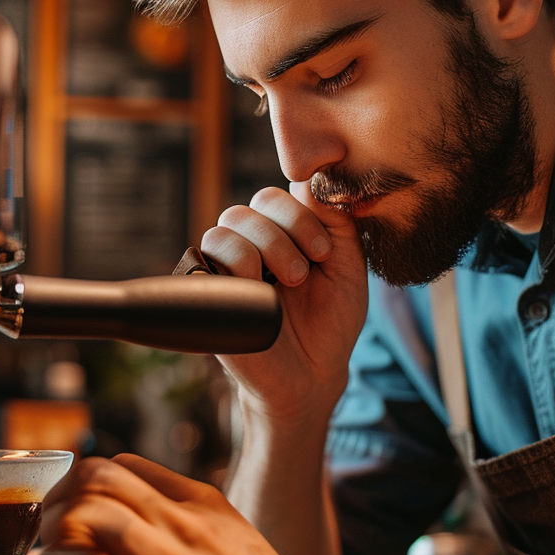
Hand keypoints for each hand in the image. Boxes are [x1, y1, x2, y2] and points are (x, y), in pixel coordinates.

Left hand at [29, 453, 340, 554]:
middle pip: (95, 479)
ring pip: (85, 521)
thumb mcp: (233, 539)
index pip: (121, 464)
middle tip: (49, 539)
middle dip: (58, 505)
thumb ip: (188, 523)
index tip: (68, 511)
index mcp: (200, 501)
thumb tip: (137, 522)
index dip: (81, 484)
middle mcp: (182, 523)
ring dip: (53, 550)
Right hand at [201, 182, 367, 419]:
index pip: (283, 192)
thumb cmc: (330, 323)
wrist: (312, 376)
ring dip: (267, 248)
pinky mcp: (207, 288)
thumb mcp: (347, 265)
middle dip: (290, 231)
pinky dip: (239, 267)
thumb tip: (311, 179)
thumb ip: (335, 220)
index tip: (324, 252)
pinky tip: (261, 295)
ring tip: (290, 285)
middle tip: (307, 271)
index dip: (304, 212)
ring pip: (230, 223)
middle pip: (257, 202)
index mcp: (284, 233)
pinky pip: (208, 252)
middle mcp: (253, 243)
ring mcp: (227, 266)